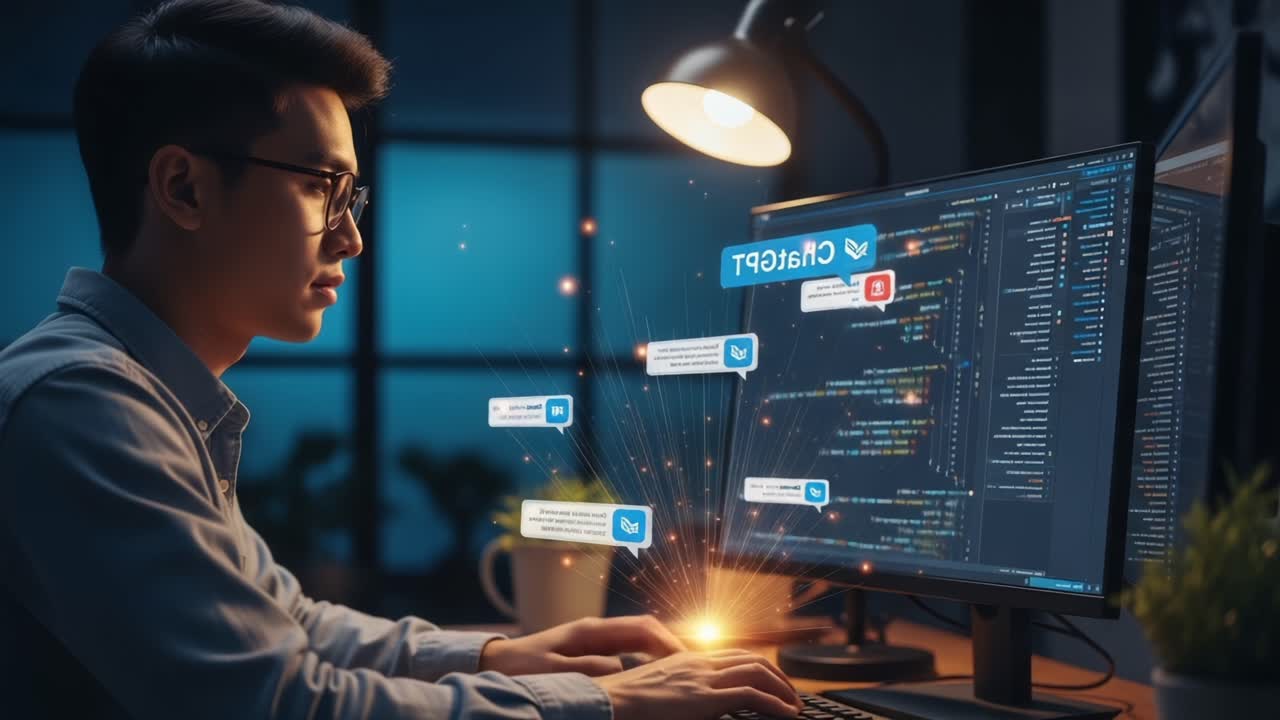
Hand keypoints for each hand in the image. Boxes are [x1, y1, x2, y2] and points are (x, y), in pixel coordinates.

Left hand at [479, 615, 685, 675]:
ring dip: (662, 652)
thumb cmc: (522, 668)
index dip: (668, 643)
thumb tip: (621, 668)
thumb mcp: (555, 670)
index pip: (642, 628)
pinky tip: (656, 678)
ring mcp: (595, 639)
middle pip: (647, 630)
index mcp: (592, 630)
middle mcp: (597, 630)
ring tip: (684, 672)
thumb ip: (587, 668)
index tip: (687, 661)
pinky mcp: (591, 650)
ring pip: (640, 640)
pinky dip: (648, 659)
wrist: (496, 663)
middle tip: (696, 668)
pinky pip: (629, 651)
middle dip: (673, 645)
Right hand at [596, 649, 801, 719]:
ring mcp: (703, 678)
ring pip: (758, 672)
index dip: (760, 666)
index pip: (735, 655)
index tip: (773, 681)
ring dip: (783, 689)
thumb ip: (680, 689)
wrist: (610, 702)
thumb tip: (691, 701)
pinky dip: (775, 704)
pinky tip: (787, 714)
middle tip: (792, 694)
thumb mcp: (658, 688)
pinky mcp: (704, 698)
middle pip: (753, 659)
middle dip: (778, 675)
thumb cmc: (626, 701)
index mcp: (689, 659)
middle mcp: (700, 662)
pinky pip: (751, 696)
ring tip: (795, 706)